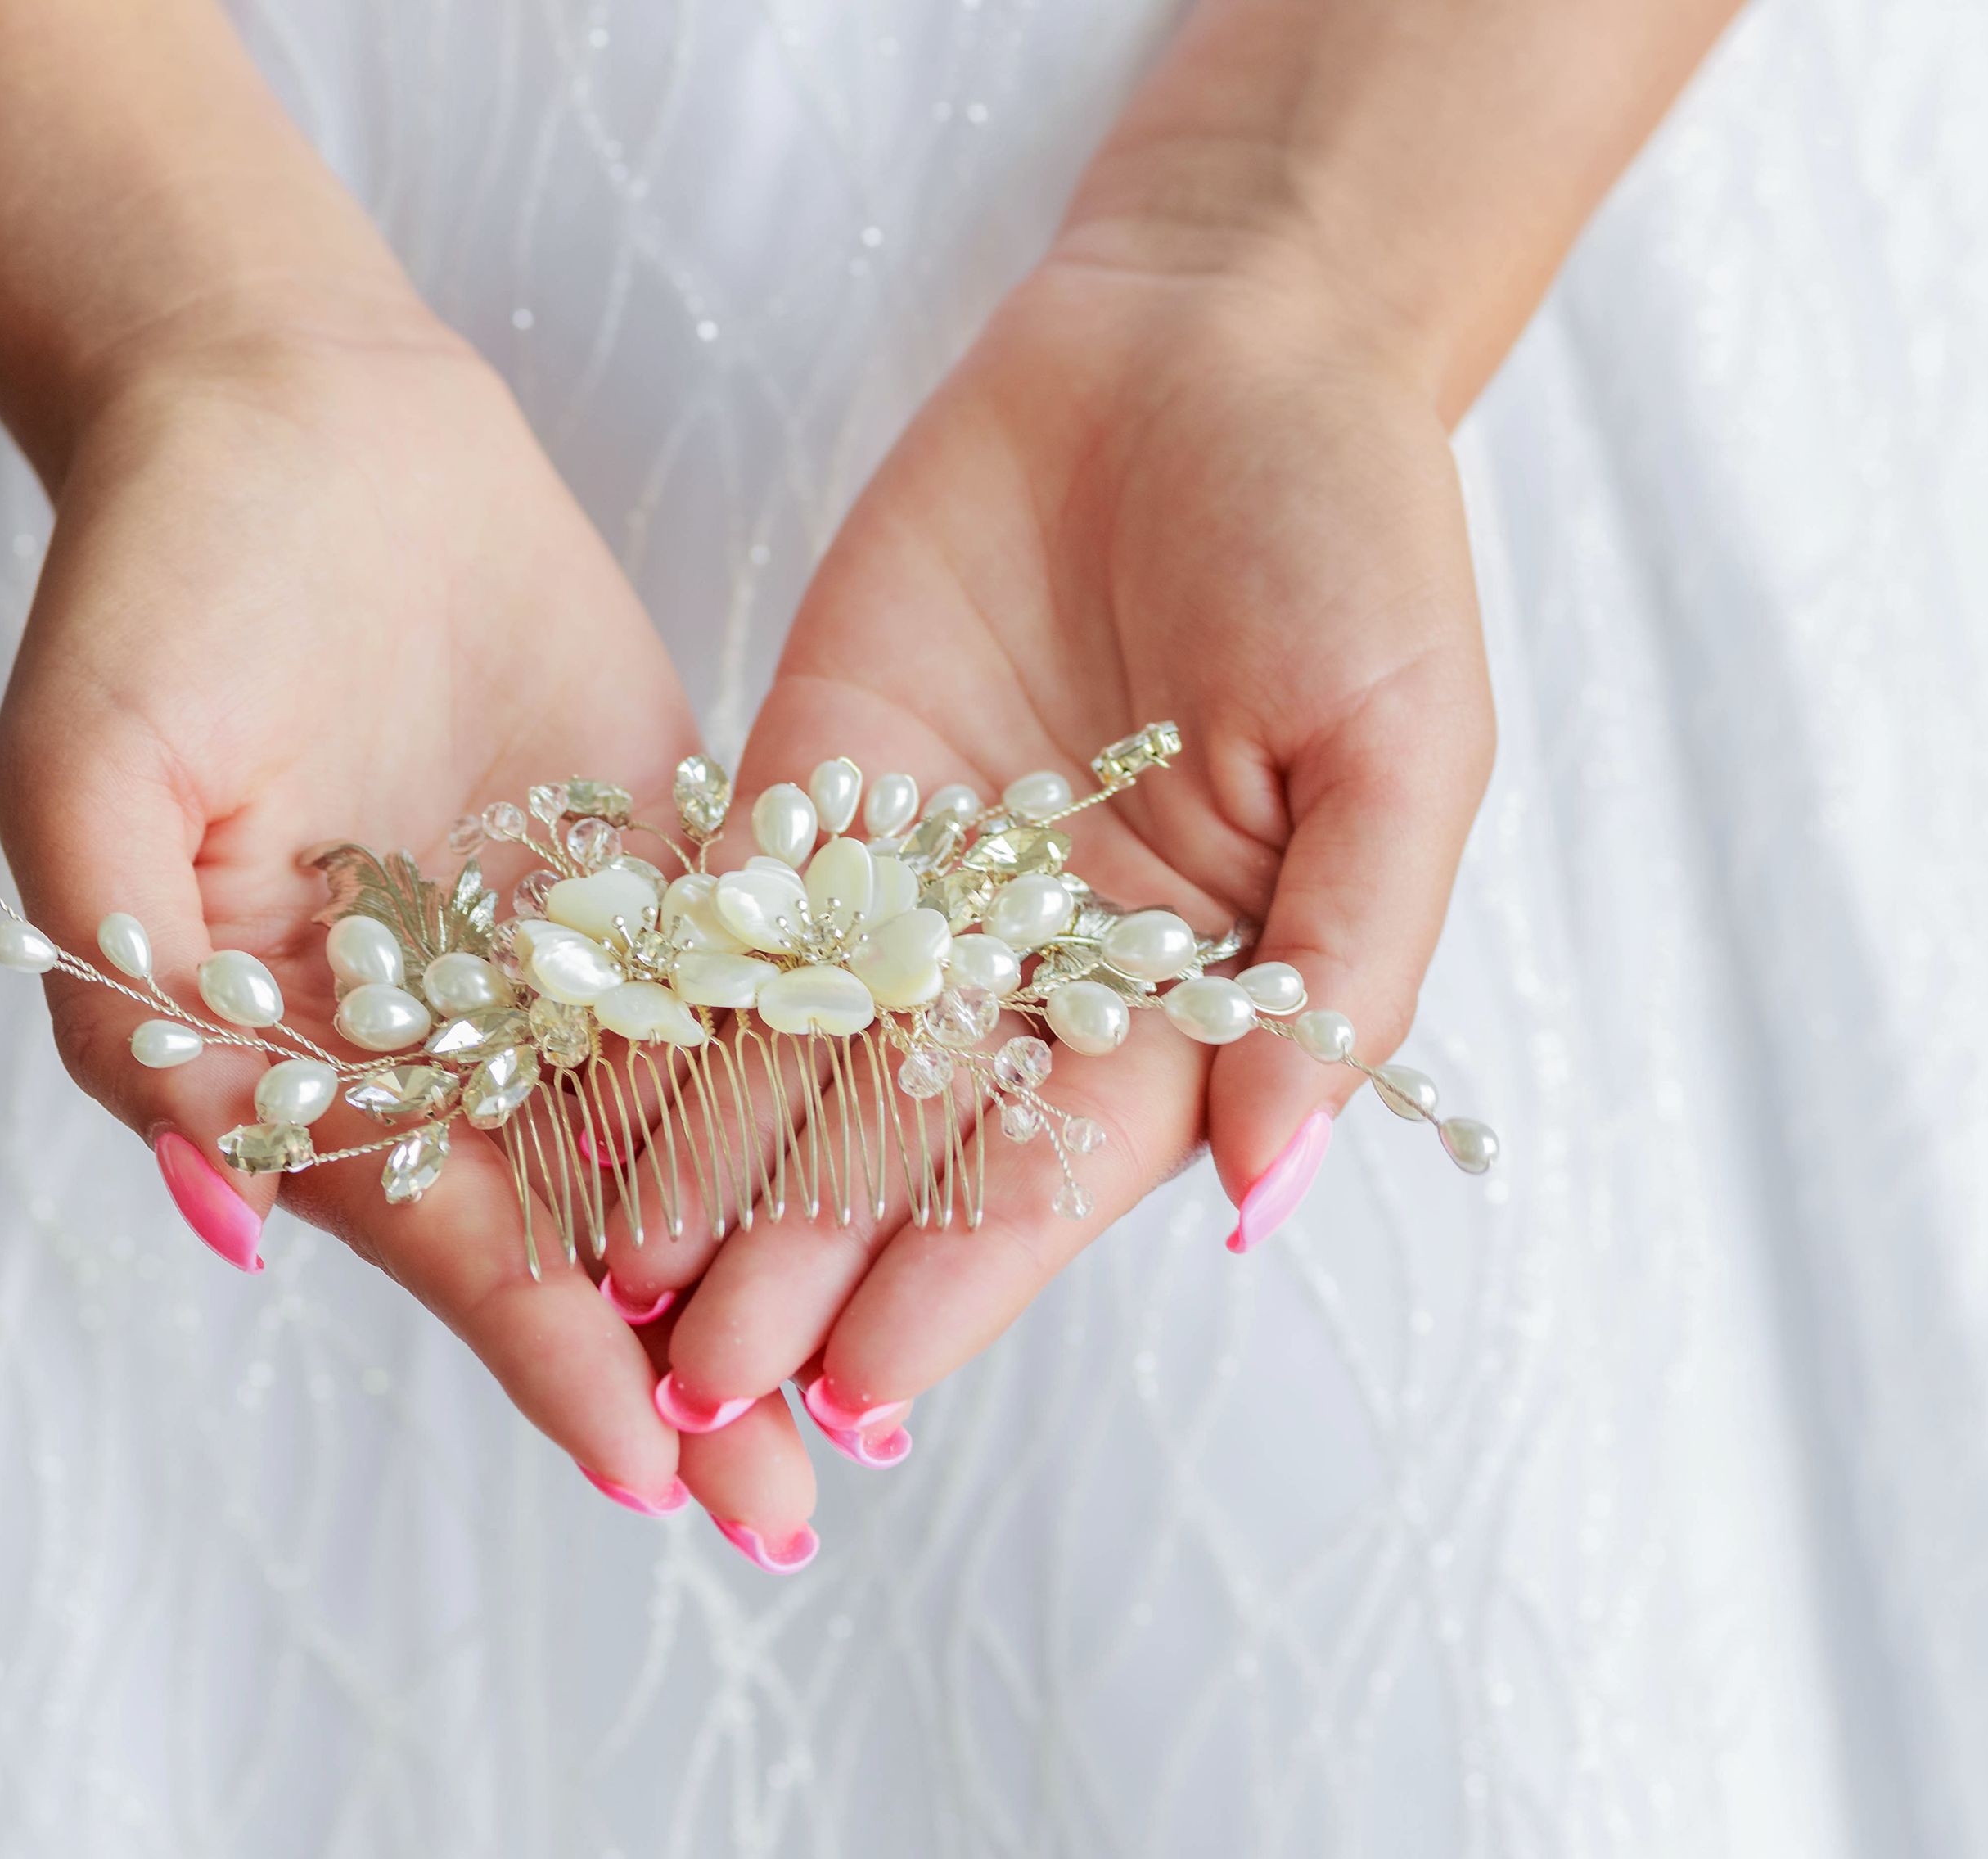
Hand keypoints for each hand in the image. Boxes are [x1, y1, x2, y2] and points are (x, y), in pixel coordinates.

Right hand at [0, 307, 822, 1535]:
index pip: (426, 1218)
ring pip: (663, 1151)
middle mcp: (429, 1035)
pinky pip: (736, 1004)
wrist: (295, 410)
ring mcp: (546, 963)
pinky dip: (809, 1104)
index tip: (642, 1450)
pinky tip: (904, 1192)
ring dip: (756, 1277)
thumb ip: (131, 977)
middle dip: (669, 1366)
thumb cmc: (160, 581)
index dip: (531, 1337)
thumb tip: (217, 1190)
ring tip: (859, 1408)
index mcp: (291, 1049)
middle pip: (560, 1230)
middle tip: (787, 1501)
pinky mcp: (649, 878)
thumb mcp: (92, 772)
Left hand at [604, 252, 1494, 1434]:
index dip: (953, 1287)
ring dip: (709, 1178)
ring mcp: (915, 880)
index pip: (1050, 1180)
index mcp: (1179, 997)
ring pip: (793, 1061)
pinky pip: (727, 918)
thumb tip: (1267, 1188)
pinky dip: (660, 1014)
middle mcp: (1032, 967)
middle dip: (799, 1268)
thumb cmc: (1353, 534)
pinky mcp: (817, 779)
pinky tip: (583, 1107)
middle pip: (900, 1150)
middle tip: (697, 1388)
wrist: (1217, 334)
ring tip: (613, 1291)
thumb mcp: (1404, 749)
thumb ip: (1343, 969)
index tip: (860, 1394)